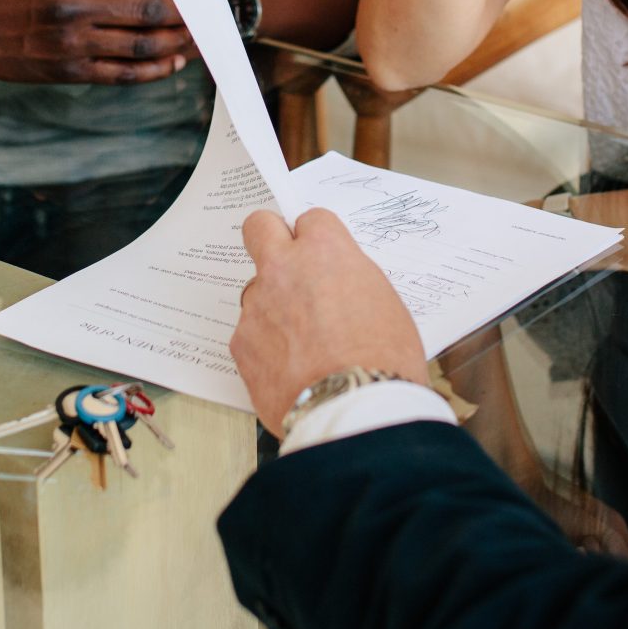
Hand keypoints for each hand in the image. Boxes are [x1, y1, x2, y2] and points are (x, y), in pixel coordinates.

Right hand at [0, 0, 192, 83]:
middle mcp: (72, 4)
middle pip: (147, 6)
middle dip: (187, 7)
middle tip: (212, 6)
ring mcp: (71, 41)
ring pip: (140, 43)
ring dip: (177, 40)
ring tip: (199, 34)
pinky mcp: (68, 71)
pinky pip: (122, 73)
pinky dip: (153, 70)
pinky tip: (171, 63)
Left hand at [232, 208, 427, 435]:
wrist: (354, 409)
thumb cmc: (384, 359)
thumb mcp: (386, 304)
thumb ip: (351, 282)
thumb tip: (339, 286)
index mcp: (325, 252)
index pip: (310, 219)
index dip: (317, 239)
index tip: (323, 255)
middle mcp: (283, 270)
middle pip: (260, 227)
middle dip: (270, 238)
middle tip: (287, 264)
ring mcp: (257, 306)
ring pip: (256, 291)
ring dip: (273, 308)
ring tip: (303, 345)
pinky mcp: (241, 344)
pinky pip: (250, 335)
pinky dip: (266, 349)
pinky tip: (290, 370)